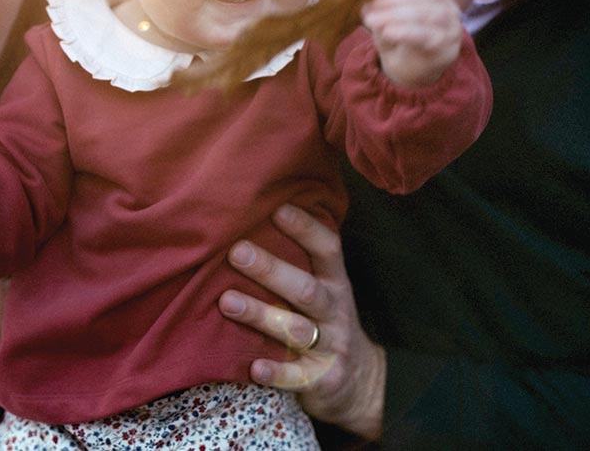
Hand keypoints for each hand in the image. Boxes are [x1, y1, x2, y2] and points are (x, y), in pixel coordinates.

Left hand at [218, 204, 384, 438]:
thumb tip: (253, 218)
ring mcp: (330, 346)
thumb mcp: (324, 285)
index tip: (277, 208)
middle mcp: (335, 310)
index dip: (305, 228)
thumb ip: (299, 259)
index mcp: (335, 281)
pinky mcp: (321, 380)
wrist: (362, 381)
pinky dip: (276, 373)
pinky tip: (253, 367)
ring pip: (296, 330)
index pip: (327, 248)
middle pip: (305, 289)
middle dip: (271, 270)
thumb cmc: (326, 319)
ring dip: (261, 315)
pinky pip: (297, 378)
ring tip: (227, 301)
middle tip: (236, 252)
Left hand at [361, 0, 462, 86]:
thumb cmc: (399, 39)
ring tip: (373, 21)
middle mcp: (445, 4)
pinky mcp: (446, 47)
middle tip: (371, 7)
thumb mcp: (385, 20)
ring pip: (427, 13)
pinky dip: (405, 32)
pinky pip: (427, 36)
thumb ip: (379, 11)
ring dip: (396, 15)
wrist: (413, 71)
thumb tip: (367, 6)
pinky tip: (388, 32)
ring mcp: (450, 25)